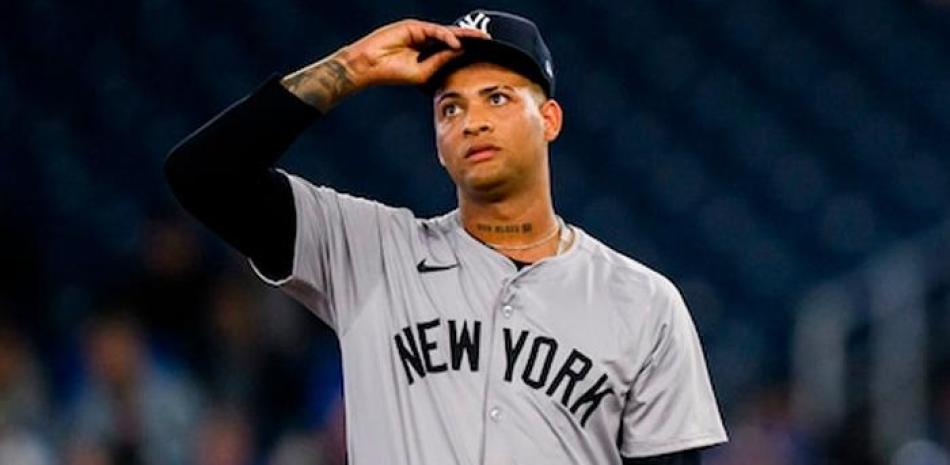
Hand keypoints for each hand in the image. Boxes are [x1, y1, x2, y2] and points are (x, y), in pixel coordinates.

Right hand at [341, 19, 488, 87]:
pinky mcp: (412, 27)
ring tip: (480, 40)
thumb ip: (441, 62)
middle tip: (489, 40)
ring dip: (463, 35)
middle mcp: (425, 41)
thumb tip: (461, 53)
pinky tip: (456, 44)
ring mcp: (419, 32)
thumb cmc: (393, 73)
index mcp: (427, 54)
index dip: (467, 50)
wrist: (370, 66)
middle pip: (452, 37)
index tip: (484, 54)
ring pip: (445, 32)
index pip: (451, 50)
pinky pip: (434, 30)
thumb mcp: (423, 72)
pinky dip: (446, 37)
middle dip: (471, 38)